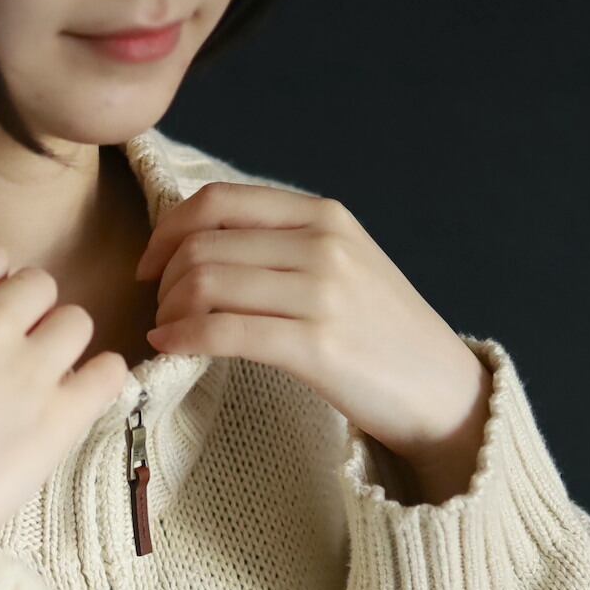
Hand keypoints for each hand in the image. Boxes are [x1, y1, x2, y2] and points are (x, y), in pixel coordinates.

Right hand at [0, 239, 128, 536]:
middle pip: (38, 285)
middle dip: (27, 315)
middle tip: (10, 354)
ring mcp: (27, 369)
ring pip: (77, 322)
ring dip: (62, 346)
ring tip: (41, 380)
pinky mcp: (58, 419)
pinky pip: (109, 374)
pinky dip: (101, 380)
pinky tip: (81, 396)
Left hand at [134, 182, 492, 499]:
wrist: (438, 388)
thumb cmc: (379, 334)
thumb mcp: (340, 264)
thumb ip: (282, 246)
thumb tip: (202, 247)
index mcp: (322, 215)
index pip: (219, 201)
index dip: (168, 231)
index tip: (150, 267)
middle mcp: (321, 243)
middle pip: (203, 244)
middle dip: (163, 281)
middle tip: (159, 313)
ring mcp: (321, 292)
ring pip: (206, 283)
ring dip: (168, 312)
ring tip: (166, 334)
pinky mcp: (316, 345)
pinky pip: (226, 331)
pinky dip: (183, 338)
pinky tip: (168, 349)